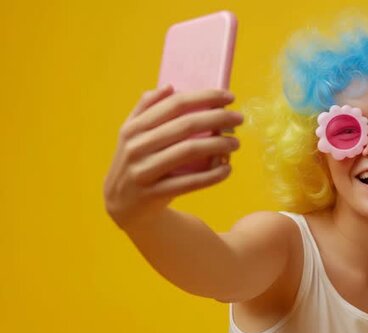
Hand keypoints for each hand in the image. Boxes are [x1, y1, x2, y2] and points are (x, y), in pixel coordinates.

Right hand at [104, 86, 242, 229]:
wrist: (123, 205)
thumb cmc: (136, 162)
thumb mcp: (132, 135)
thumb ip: (146, 108)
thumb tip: (169, 87)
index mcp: (133, 128)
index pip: (175, 104)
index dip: (205, 97)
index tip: (229, 97)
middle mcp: (136, 147)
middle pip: (186, 125)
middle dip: (218, 118)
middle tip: (239, 119)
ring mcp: (144, 171)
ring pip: (189, 151)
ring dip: (219, 144)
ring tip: (235, 143)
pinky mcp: (154, 194)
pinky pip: (190, 182)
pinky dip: (212, 175)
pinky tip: (227, 169)